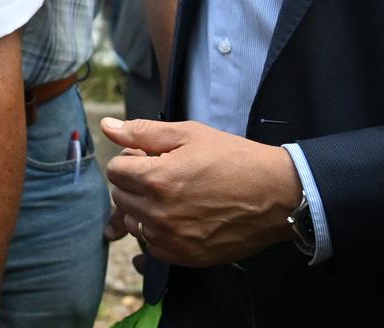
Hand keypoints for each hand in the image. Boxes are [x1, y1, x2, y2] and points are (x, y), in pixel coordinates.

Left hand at [99, 117, 300, 267]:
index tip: (152, 158)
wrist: (277, 194)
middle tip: (165, 174)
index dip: (132, 159)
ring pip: (135, 223)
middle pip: (120, 196)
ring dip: (145, 209)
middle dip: (135, 183)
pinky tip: (182, 217)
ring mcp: (172, 239)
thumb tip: (106, 125)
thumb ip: (142, 132)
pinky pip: (153, 246)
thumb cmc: (234, 158)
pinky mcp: (186, 257)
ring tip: (175, 196)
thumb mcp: (189, 134)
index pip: (114, 170)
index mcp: (156, 179)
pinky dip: (160, 233)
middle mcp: (158, 213)